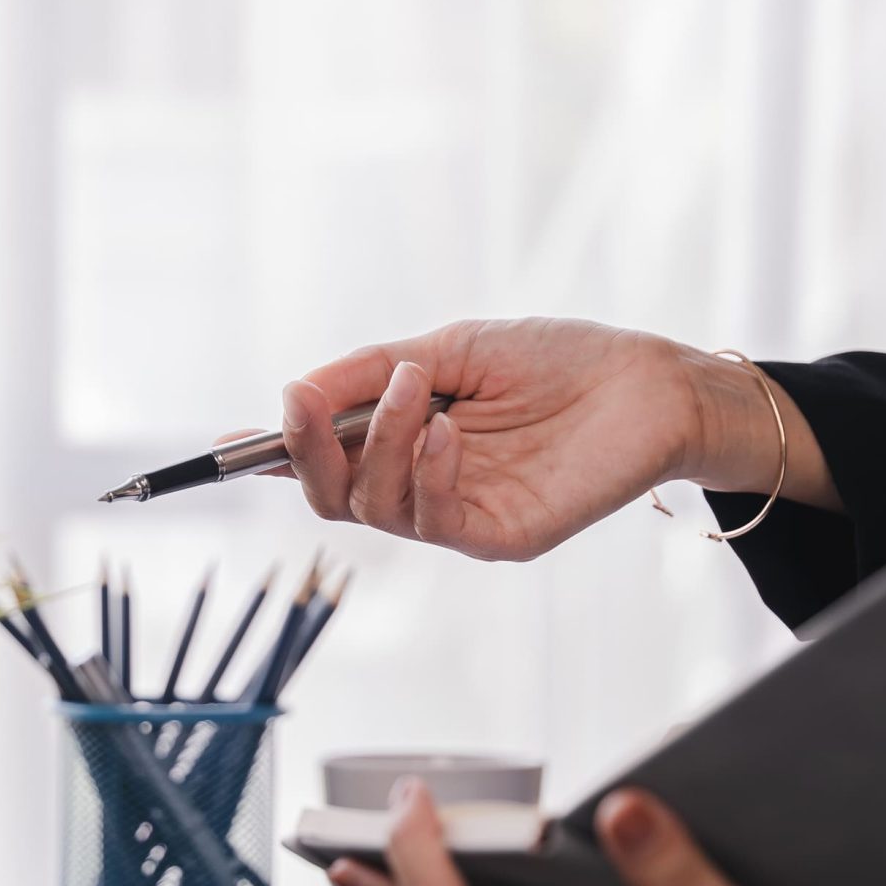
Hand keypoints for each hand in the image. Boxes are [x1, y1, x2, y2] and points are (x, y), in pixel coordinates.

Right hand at [277, 318, 832, 563]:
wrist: (650, 384)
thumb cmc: (560, 360)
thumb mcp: (451, 348)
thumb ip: (372, 372)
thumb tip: (294, 390)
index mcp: (404, 438)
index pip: (322, 458)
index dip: (273, 452)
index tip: (235, 437)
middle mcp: (422, 483)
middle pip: (330, 494)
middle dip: (306, 448)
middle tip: (306, 400)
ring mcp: (459, 515)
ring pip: (373, 508)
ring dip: (379, 444)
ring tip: (417, 390)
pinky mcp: (500, 537)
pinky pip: (435, 522)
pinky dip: (429, 474)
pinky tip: (452, 432)